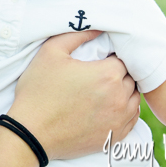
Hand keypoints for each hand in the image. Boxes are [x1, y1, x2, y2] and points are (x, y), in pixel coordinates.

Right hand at [8, 31, 139, 160]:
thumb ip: (77, 35)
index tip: (98, 59)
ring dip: (123, 92)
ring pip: (134, 99)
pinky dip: (124, 111)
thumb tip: (98, 28)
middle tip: (99, 74)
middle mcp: (119, 98)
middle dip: (118, 74)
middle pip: (131, 79)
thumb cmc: (38, 90)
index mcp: (107, 74)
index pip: (123, 59)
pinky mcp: (114, 137)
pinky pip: (131, 120)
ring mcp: (119, 120)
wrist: (31, 132)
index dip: (112, 57)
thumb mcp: (51, 52)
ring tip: (104, 90)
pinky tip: (108, 108)